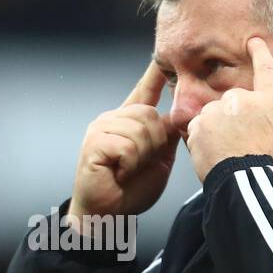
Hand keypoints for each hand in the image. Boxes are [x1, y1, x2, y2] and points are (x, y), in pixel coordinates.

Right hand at [70, 61, 178, 225]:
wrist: (107, 215)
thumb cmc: (130, 190)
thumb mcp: (158, 160)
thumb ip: (166, 137)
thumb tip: (177, 117)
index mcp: (128, 121)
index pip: (143, 90)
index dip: (154, 74)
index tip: (163, 58)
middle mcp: (112, 118)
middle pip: (149, 114)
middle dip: (154, 143)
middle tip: (139, 164)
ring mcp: (101, 129)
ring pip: (140, 130)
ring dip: (141, 156)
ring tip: (127, 169)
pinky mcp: (94, 143)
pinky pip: (128, 146)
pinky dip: (130, 164)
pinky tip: (118, 173)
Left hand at [185, 37, 272, 181]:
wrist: (244, 188)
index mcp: (268, 104)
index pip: (266, 72)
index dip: (261, 54)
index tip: (254, 42)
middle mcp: (242, 101)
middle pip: (236, 101)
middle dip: (236, 117)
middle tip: (242, 143)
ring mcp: (218, 111)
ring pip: (215, 113)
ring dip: (218, 127)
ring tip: (228, 151)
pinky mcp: (199, 125)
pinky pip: (199, 127)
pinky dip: (203, 138)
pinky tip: (214, 154)